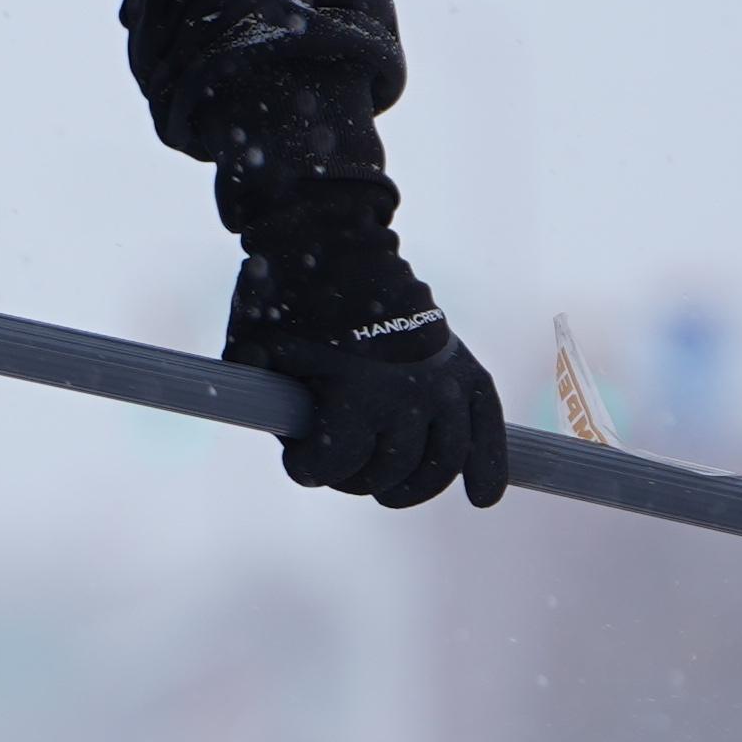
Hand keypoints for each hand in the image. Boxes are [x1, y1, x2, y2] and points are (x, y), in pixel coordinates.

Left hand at [225, 256, 510, 509]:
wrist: (338, 243)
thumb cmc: (287, 297)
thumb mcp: (253, 346)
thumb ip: (256, 394)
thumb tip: (269, 423)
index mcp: (353, 391)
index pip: (329, 467)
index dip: (306, 467)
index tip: (298, 458)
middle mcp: (406, 393)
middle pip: (385, 472)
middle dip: (354, 477)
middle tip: (339, 465)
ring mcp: (442, 381)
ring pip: (439, 463)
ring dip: (412, 487)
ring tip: (388, 489)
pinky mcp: (467, 369)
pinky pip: (488, 427)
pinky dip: (489, 466)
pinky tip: (481, 497)